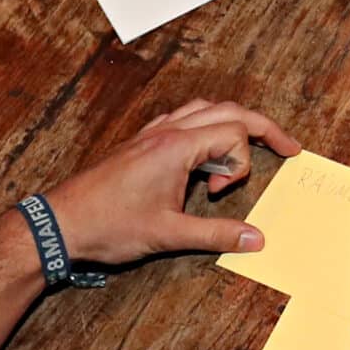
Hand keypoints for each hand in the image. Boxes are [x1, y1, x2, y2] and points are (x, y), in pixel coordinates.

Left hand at [44, 99, 300, 263]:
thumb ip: (217, 234)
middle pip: (227, 111)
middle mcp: (166, 131)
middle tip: (288, 147)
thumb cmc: (109, 226)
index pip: (233, 134)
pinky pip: (183, 120)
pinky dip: (204, 130)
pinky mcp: (141, 143)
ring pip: (204, 110)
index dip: (240, 166)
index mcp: (176, 146)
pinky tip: (202, 157)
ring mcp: (152, 134)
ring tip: (243, 151)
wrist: (61, 222)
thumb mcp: (169, 235)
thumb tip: (256, 239)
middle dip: (262, 127)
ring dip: (230, 126)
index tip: (218, 195)